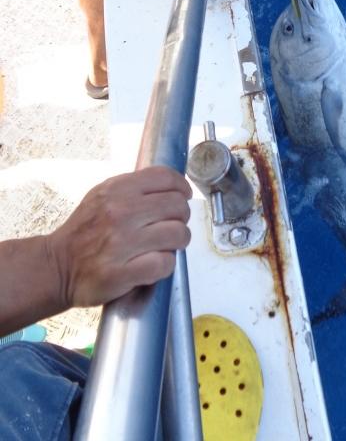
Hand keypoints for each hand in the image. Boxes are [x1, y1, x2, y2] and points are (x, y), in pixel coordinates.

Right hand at [47, 167, 191, 308]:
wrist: (56, 266)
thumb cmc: (84, 230)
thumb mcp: (102, 195)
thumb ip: (134, 187)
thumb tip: (172, 185)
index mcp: (117, 189)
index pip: (166, 178)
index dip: (181, 187)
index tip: (183, 197)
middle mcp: (120, 212)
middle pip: (177, 206)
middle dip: (182, 216)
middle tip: (174, 225)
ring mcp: (121, 243)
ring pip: (177, 234)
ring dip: (178, 241)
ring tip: (167, 245)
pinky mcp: (121, 273)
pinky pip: (164, 263)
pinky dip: (166, 265)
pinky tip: (156, 263)